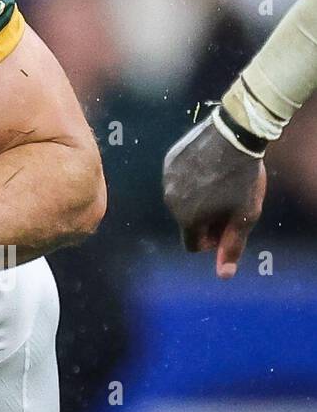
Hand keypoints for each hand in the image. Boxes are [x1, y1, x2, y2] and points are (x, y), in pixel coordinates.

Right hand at [163, 114, 266, 278]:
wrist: (233, 135)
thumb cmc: (242, 179)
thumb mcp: (244, 216)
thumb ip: (232, 246)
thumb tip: (223, 275)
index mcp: (187, 218)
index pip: (193, 244)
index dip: (213, 239)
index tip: (228, 224)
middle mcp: (170, 202)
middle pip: (187, 222)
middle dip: (205, 218)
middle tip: (227, 202)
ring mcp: (166, 180)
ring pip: (181, 200)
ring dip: (197, 199)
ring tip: (218, 182)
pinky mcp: (168, 161)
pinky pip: (177, 179)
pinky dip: (190, 179)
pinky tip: (208, 167)